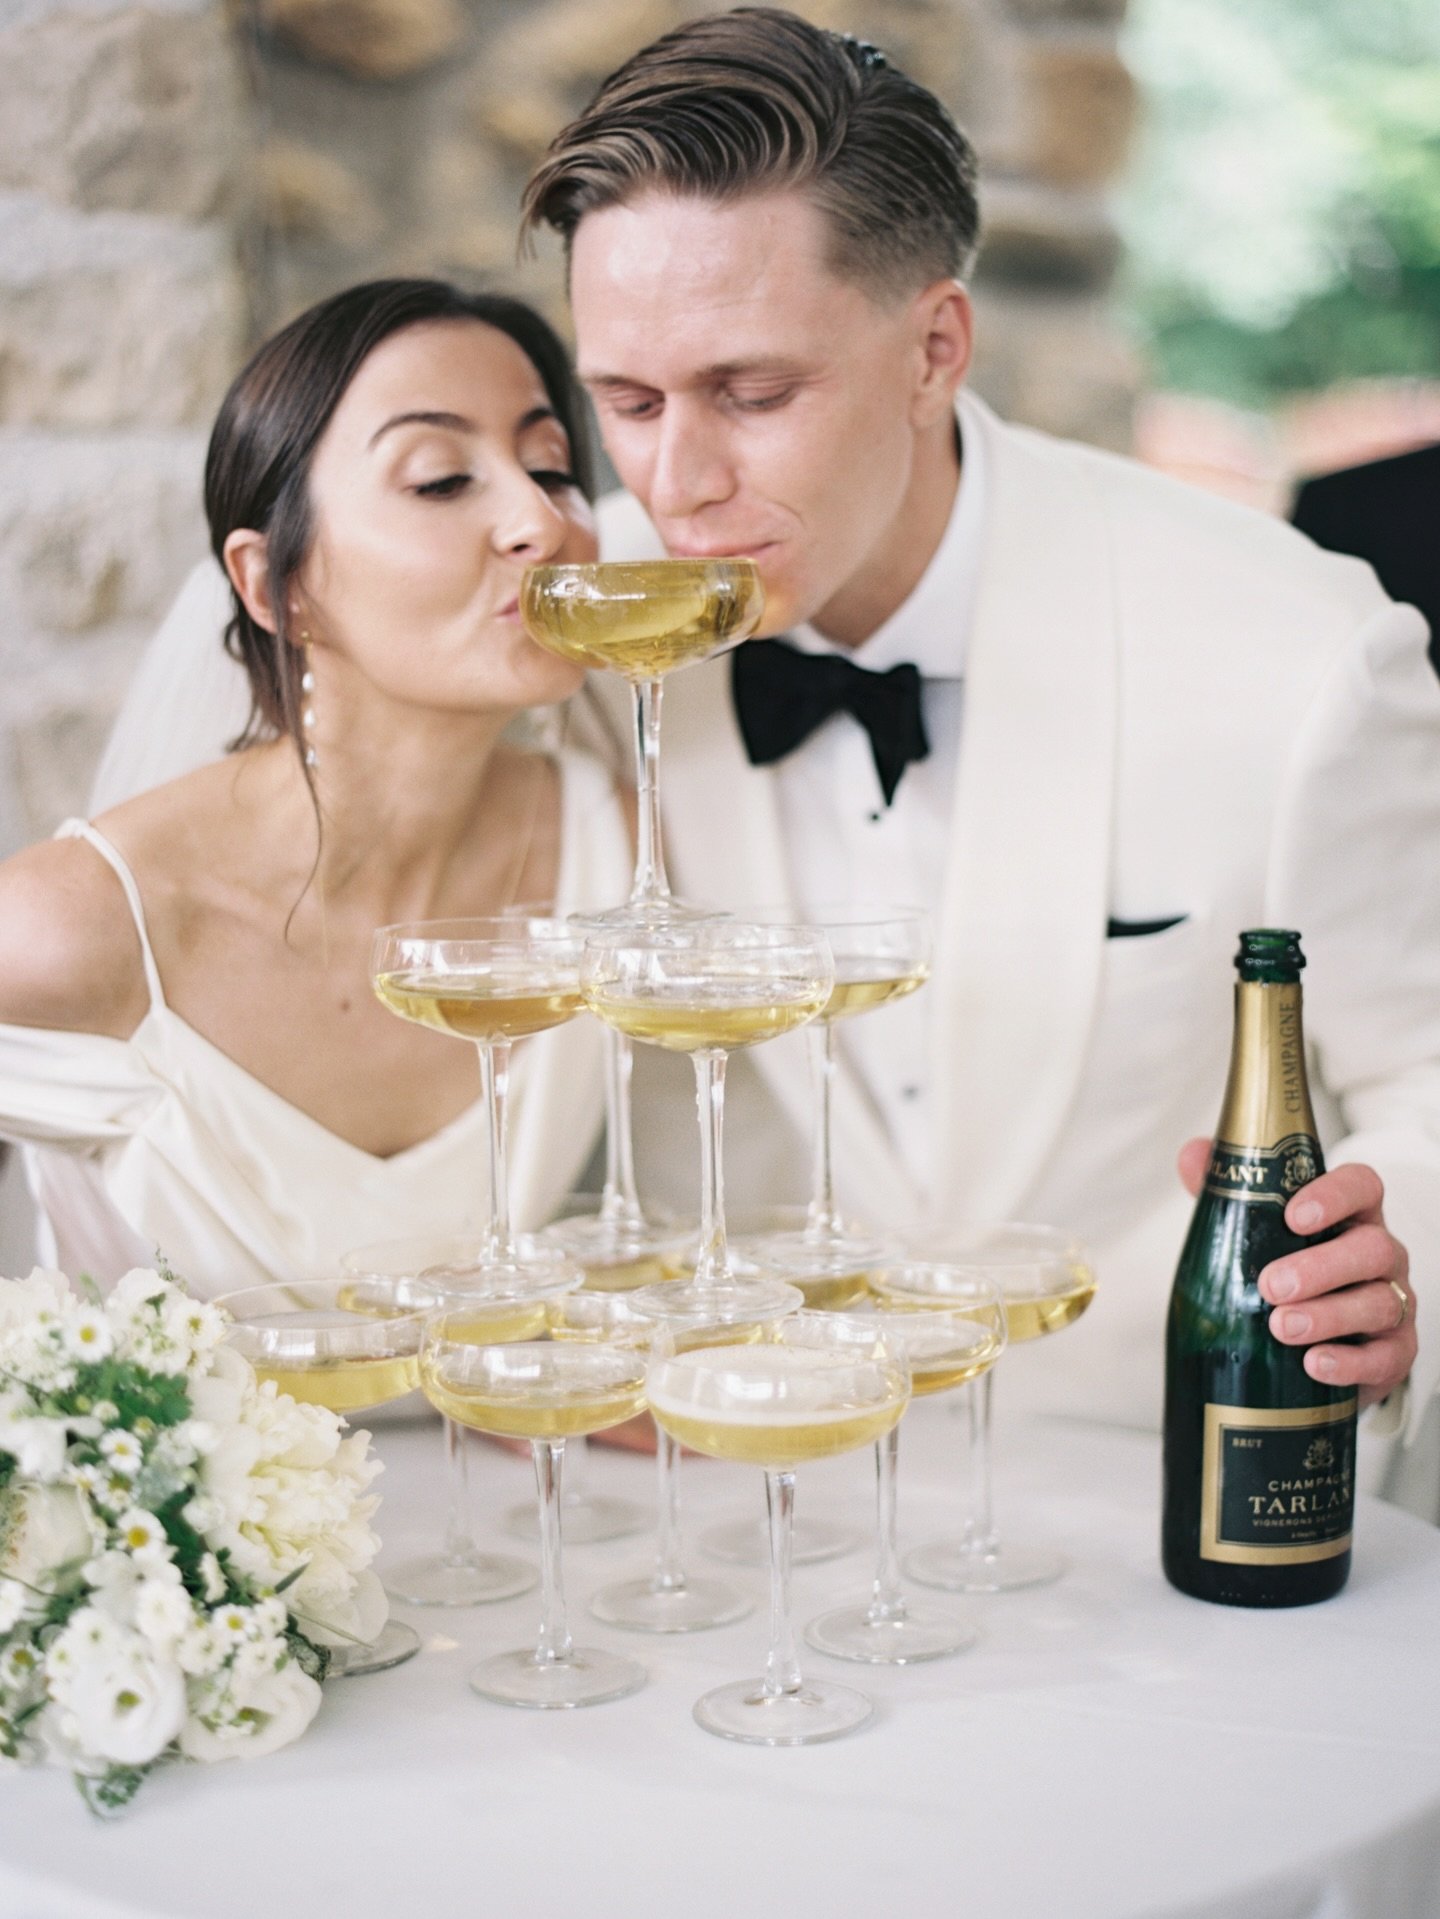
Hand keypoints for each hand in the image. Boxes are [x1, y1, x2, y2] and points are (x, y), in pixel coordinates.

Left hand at [1177, 1139, 1415, 1409]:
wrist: (1320, 1346)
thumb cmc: (1292, 1270)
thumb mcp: (1260, 1228)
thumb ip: (1231, 1190)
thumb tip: (1194, 1155)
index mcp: (1352, 1217)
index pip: (1361, 1187)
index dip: (1334, 1196)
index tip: (1293, 1216)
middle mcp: (1381, 1255)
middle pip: (1372, 1248)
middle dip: (1320, 1267)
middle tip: (1271, 1285)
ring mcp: (1394, 1303)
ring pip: (1378, 1302)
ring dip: (1329, 1316)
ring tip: (1282, 1328)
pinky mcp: (1395, 1351)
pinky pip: (1386, 1357)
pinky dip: (1351, 1363)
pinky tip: (1315, 1364)